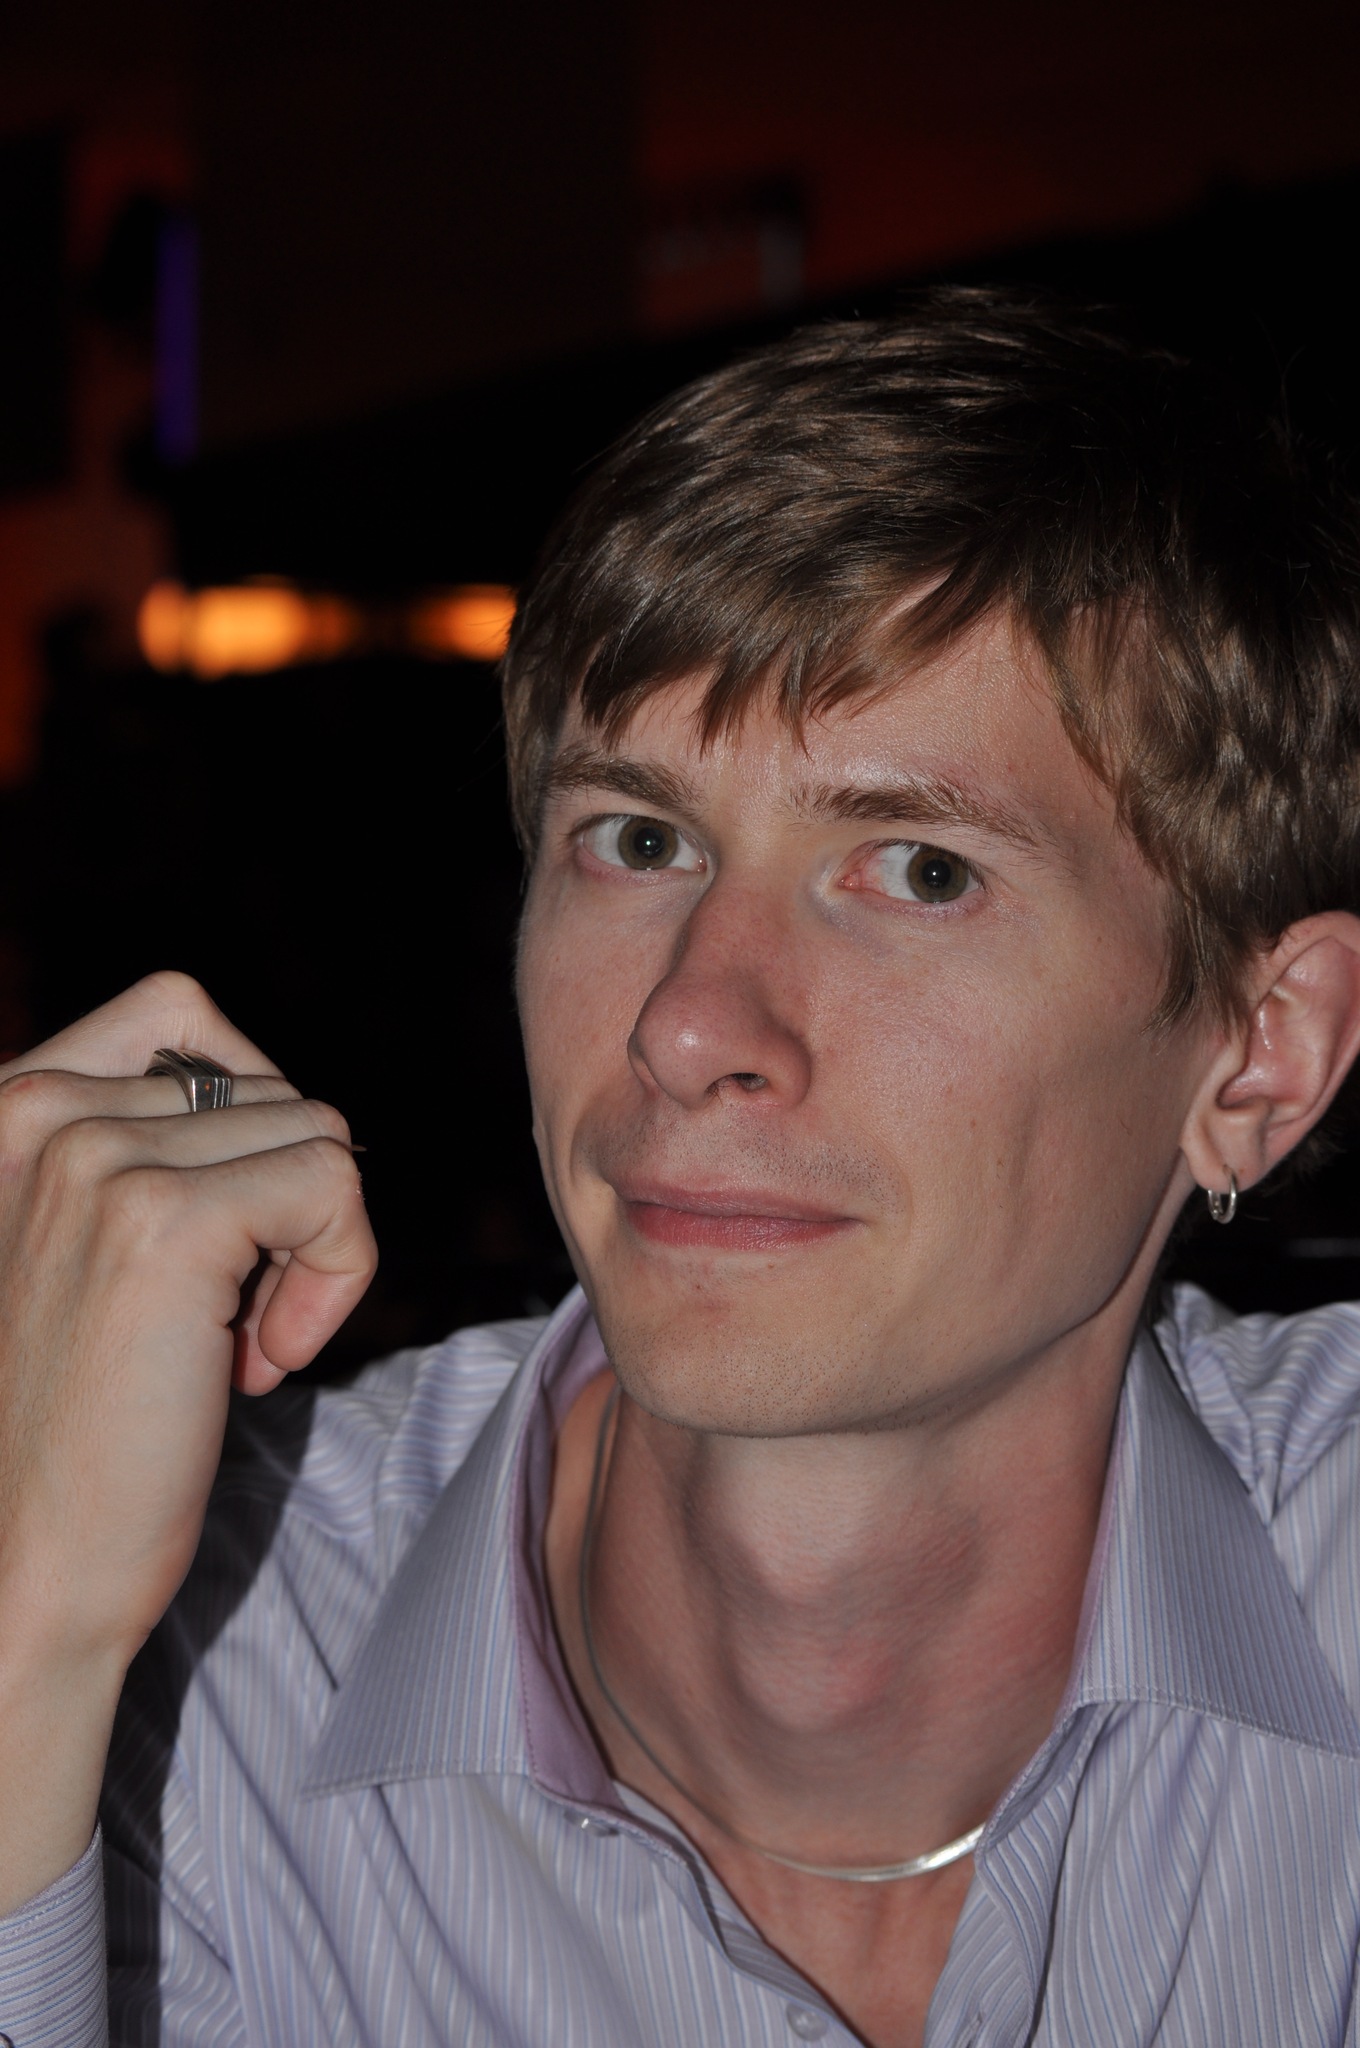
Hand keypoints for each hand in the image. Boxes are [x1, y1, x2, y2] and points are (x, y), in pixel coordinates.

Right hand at [0, 971, 376, 1912]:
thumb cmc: (73, 1421)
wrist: (19, 1568)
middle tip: (222, 1320)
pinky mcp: (167, 1223)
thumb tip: (283, 1104)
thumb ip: (145, 1152)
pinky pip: (336, 1185)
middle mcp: (36, 1108)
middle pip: (270, 1086)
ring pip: (317, 1134)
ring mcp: (96, 1159)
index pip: (178, 1012)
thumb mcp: (85, 1245)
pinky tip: (258, 1367)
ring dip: (310, 1249)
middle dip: (280, 1205)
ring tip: (234, 1346)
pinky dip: (337, 1280)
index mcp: (6, 1105)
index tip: (218, 1236)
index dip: (242, 1113)